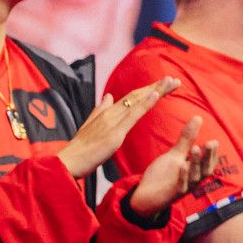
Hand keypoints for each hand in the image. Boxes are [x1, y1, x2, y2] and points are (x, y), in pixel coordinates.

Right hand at [56, 77, 176, 178]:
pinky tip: (156, 94)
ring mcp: (112, 121)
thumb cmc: (78, 150)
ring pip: (137, 101)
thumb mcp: (90, 127)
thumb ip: (99, 111)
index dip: (147, 90)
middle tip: (174, 80)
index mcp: (105, 113)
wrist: (67, 162)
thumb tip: (109, 96)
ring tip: (172, 82)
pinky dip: (145, 103)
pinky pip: (133, 115)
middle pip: (137, 96)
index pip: (130, 97)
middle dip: (157, 87)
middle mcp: (110, 113)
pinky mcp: (115, 133)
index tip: (163, 85)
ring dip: (156, 90)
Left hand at [127, 116, 223, 215]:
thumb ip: (187, 139)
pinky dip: (182, 176)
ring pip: (195, 176)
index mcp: (196, 170)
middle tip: (211, 143)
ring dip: (196, 163)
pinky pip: (181, 186)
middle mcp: (193, 179)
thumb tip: (198, 117)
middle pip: (205, 168)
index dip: (212, 153)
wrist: (147, 195)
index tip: (213, 141)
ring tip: (194, 148)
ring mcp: (184, 187)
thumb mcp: (176, 154)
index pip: (208, 161)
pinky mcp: (173, 194)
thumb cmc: (164, 175)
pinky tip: (181, 165)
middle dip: (208, 156)